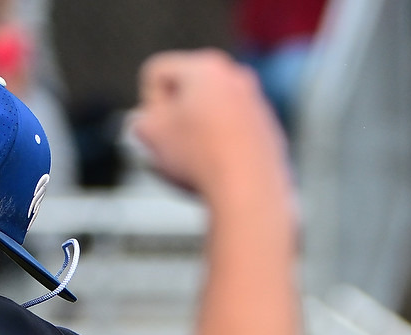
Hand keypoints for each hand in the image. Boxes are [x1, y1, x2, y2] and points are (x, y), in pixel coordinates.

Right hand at [131, 50, 288, 202]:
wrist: (249, 193)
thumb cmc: (199, 158)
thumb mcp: (149, 134)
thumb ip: (140, 120)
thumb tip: (147, 124)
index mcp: (206, 66)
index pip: (158, 74)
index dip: (148, 105)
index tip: (158, 131)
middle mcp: (237, 78)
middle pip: (187, 92)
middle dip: (175, 117)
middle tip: (172, 147)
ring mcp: (257, 105)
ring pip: (212, 114)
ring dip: (199, 133)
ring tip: (196, 161)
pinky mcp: (269, 133)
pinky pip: (234, 135)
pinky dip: (223, 148)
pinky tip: (219, 169)